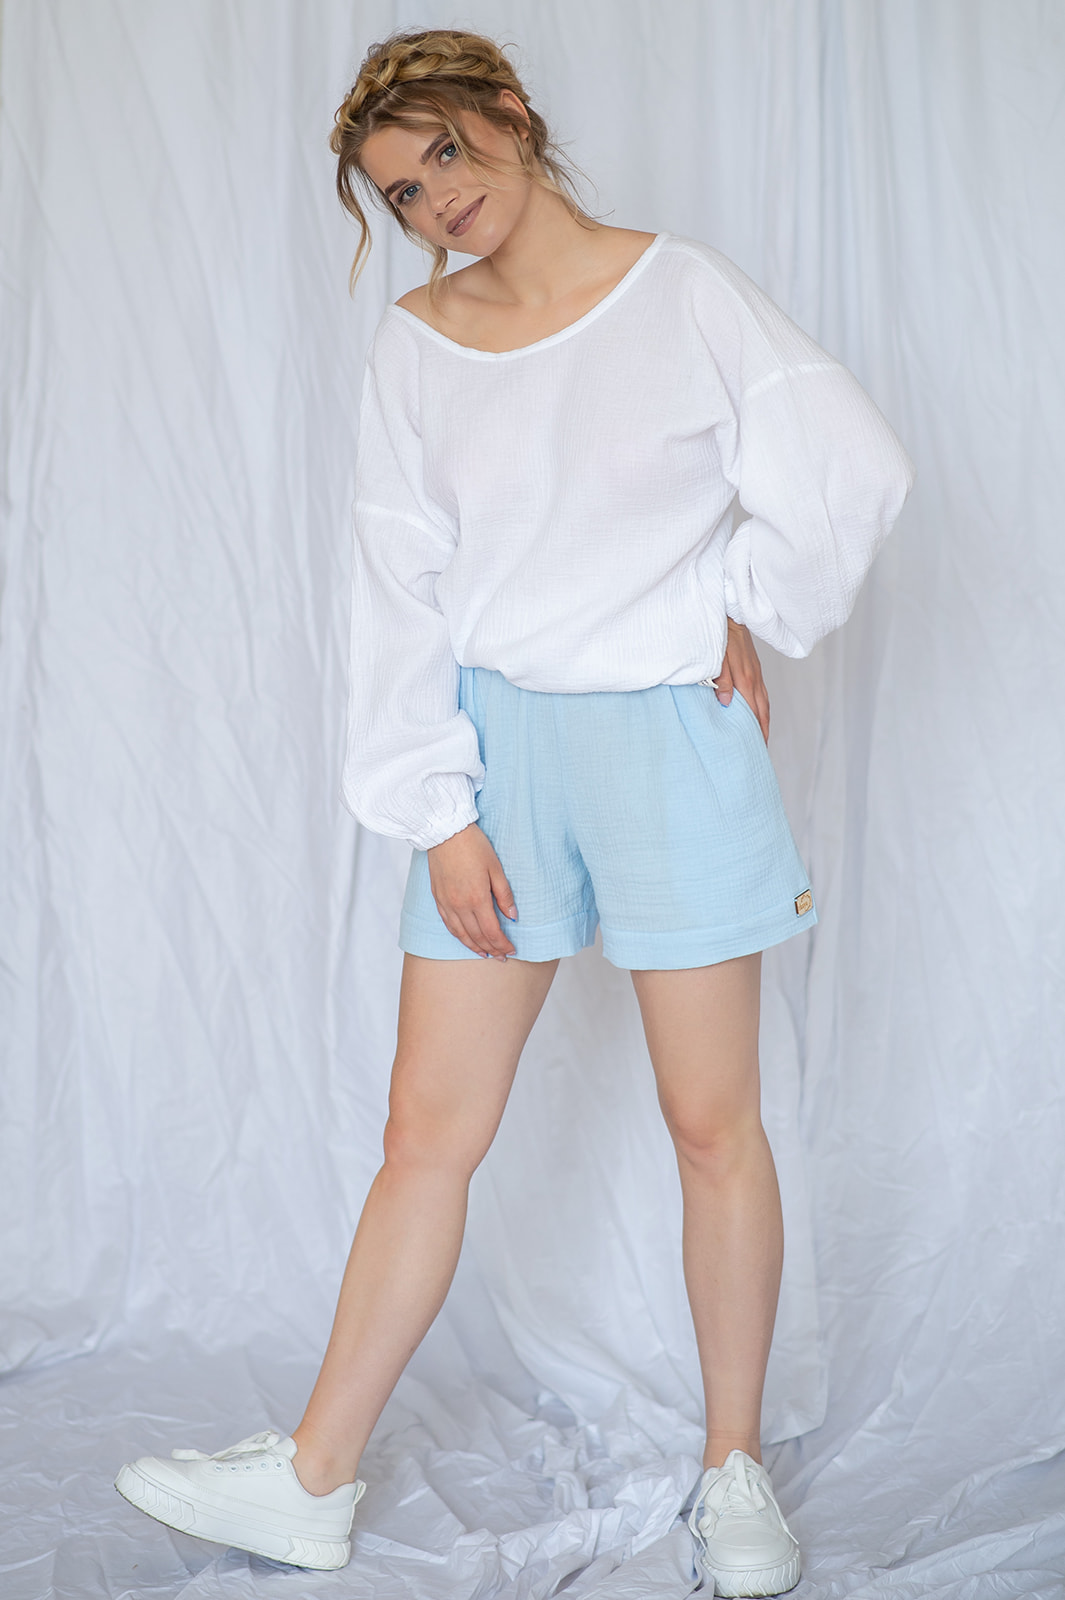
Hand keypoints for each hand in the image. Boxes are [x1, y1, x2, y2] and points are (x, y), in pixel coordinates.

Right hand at [427, 822, 516, 958]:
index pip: (492, 931)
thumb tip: (513, 916)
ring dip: (474, 947)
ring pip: (461, 934)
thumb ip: (504, 895)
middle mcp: (459, 905)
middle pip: (477, 936)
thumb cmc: (473, 846)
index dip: (503, 943)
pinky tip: (465, 939)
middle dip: (492, 949)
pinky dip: (458, 936)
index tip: (512, 949)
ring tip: (485, 954)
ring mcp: (446, 903)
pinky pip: (448, 924)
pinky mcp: (438, 898)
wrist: (445, 832)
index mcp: (477, 898)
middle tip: (502, 956)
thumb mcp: (496, 868)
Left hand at [712, 617, 769, 742]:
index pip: (753, 712)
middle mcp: (754, 678)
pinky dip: (762, 707)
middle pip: (762, 711)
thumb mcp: (716, 658)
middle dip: (762, 731)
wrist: (731, 613)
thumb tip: (725, 703)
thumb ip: (721, 680)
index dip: (755, 730)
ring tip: (762, 736)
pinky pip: (762, 692)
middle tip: (760, 750)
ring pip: (764, 702)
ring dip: (764, 721)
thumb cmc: (720, 636)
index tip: (755, 747)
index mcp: (745, 679)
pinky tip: (758, 712)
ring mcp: (756, 673)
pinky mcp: (755, 667)